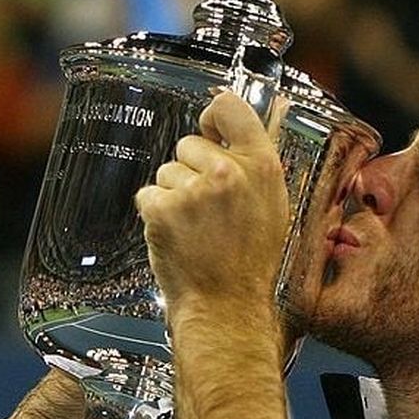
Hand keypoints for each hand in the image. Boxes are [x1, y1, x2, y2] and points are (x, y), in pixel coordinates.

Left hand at [134, 92, 293, 418]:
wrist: (227, 310)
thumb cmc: (249, 263)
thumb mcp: (272, 207)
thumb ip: (259, 162)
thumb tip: (268, 112)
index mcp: (262, 167)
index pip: (229, 108)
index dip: (213, 117)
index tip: (210, 133)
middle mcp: (229, 173)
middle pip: (188, 143)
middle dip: (190, 171)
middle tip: (208, 212)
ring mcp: (194, 191)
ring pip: (166, 171)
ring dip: (172, 197)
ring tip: (195, 230)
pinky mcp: (163, 209)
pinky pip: (147, 195)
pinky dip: (154, 216)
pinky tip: (176, 238)